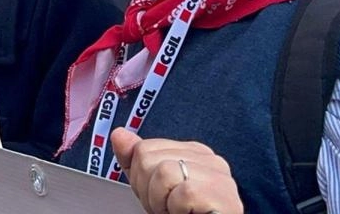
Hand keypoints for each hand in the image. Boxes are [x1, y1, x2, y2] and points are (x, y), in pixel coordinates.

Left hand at [110, 129, 242, 213]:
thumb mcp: (153, 189)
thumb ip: (136, 163)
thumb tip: (119, 134)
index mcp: (192, 153)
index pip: (146, 148)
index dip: (142, 180)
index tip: (159, 197)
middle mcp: (208, 158)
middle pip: (149, 157)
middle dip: (148, 191)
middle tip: (167, 207)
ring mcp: (217, 174)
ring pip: (163, 171)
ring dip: (160, 202)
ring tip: (175, 211)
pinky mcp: (220, 192)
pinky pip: (182, 193)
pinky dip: (176, 210)